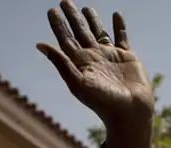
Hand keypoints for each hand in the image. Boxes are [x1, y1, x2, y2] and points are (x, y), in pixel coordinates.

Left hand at [37, 1, 154, 130]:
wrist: (130, 113)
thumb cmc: (103, 102)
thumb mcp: (78, 83)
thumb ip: (60, 62)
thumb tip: (39, 44)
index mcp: (80, 63)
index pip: (66, 39)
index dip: (58, 25)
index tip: (51, 10)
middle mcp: (93, 58)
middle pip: (80, 32)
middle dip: (72, 17)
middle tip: (64, 1)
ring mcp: (110, 57)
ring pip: (99, 33)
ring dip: (93, 20)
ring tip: (86, 8)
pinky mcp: (127, 57)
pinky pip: (122, 37)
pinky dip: (119, 26)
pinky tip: (117, 15)